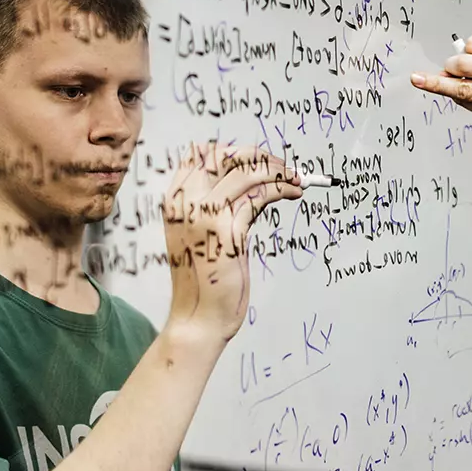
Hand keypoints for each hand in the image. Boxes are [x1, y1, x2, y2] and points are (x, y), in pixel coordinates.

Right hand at [161, 143, 301, 343]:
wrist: (199, 318)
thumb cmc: (205, 279)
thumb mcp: (202, 235)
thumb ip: (216, 207)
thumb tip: (254, 179)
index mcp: (175, 201)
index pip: (200, 154)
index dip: (234, 152)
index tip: (258, 161)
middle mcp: (185, 202)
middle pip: (224, 156)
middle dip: (258, 156)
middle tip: (283, 167)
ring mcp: (204, 215)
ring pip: (247, 173)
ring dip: (277, 171)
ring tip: (296, 180)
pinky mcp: (227, 231)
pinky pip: (259, 196)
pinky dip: (280, 189)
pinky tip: (292, 194)